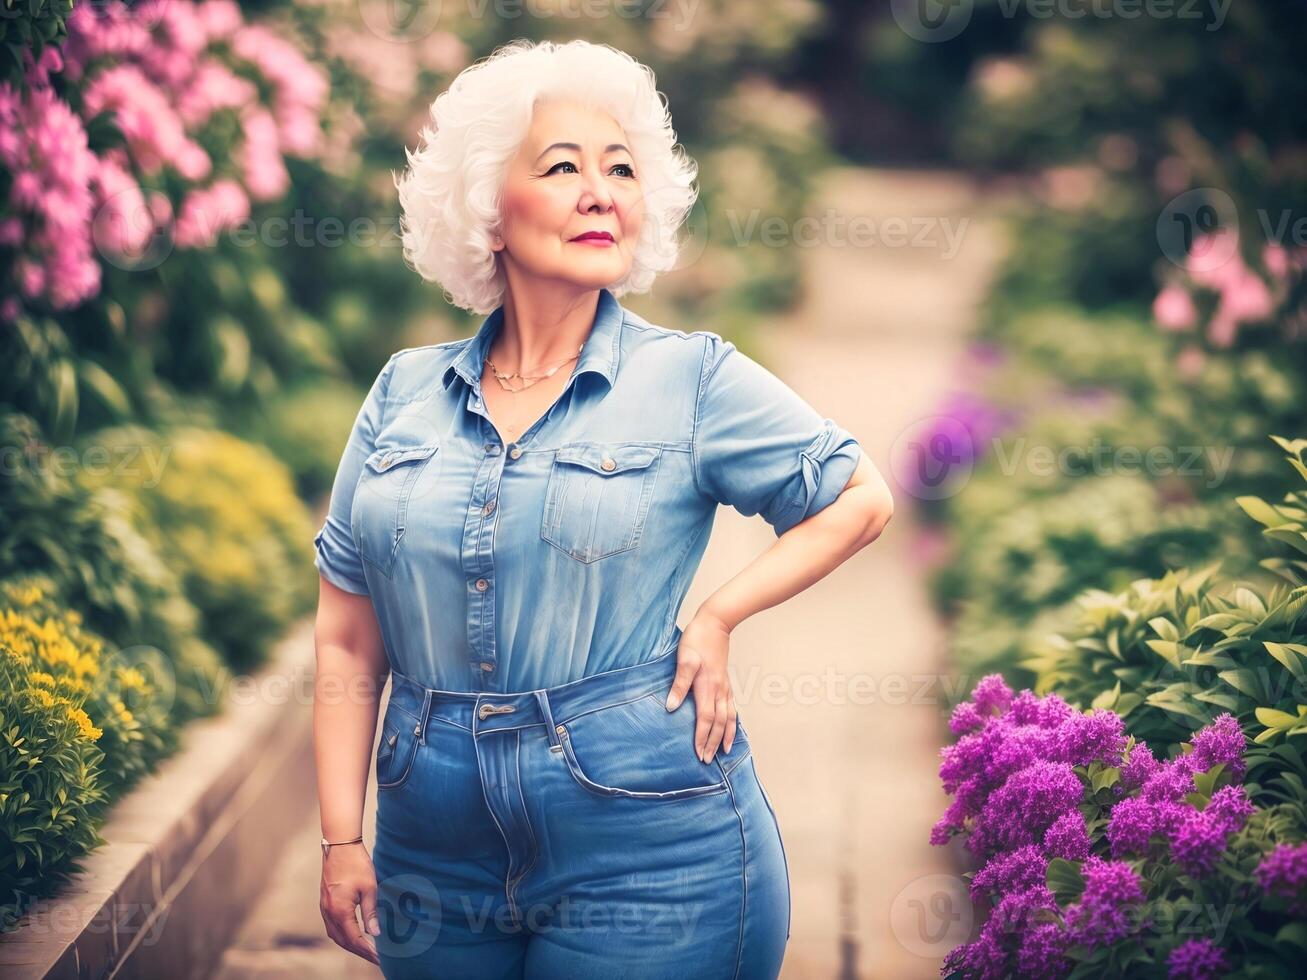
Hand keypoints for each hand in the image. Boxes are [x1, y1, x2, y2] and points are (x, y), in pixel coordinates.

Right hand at [320, 841, 380, 964]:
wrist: (339, 845)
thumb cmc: (356, 864)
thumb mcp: (369, 888)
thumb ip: (371, 912)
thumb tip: (375, 933)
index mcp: (339, 910)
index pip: (354, 939)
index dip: (367, 950)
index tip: (380, 958)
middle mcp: (328, 912)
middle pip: (343, 940)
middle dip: (359, 951)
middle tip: (375, 958)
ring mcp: (324, 908)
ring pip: (335, 935)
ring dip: (350, 944)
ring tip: (366, 950)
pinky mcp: (324, 902)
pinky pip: (332, 926)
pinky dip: (343, 934)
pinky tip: (352, 935)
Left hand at [665, 612, 736, 762]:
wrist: (715, 623)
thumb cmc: (697, 639)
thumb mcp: (684, 659)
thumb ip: (679, 684)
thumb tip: (671, 707)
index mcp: (707, 686)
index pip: (705, 719)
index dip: (701, 738)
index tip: (699, 754)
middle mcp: (719, 690)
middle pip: (718, 723)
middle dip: (713, 743)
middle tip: (708, 761)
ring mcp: (724, 686)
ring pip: (729, 717)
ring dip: (726, 735)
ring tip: (725, 750)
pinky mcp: (725, 681)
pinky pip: (732, 707)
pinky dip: (733, 721)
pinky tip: (730, 726)